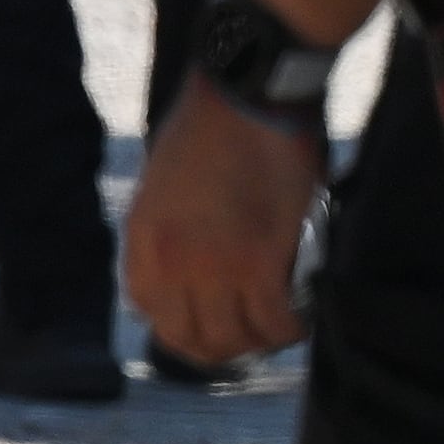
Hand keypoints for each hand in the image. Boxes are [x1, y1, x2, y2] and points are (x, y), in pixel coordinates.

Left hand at [126, 71, 324, 365]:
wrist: (245, 97)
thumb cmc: (211, 131)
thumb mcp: (163, 187)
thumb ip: (167, 231)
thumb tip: (187, 266)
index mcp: (141, 240)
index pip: (150, 313)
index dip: (183, 325)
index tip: (212, 319)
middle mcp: (169, 261)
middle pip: (190, 338)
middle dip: (223, 346)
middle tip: (254, 332)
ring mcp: (213, 265)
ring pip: (234, 339)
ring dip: (260, 341)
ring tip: (281, 326)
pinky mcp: (261, 261)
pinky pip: (273, 321)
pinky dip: (290, 328)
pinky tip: (302, 318)